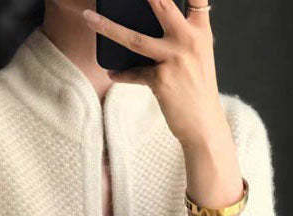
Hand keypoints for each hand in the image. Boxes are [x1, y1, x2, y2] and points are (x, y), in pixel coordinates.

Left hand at [83, 0, 227, 149]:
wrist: (204, 126)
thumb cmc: (196, 90)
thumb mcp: (195, 57)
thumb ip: (177, 36)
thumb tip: (139, 27)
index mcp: (201, 31)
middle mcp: (189, 40)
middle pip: (161, 4)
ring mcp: (175, 59)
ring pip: (134, 38)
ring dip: (107, 27)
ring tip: (88, 18)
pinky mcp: (162, 80)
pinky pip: (133, 73)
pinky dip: (121, 73)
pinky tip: (113, 72)